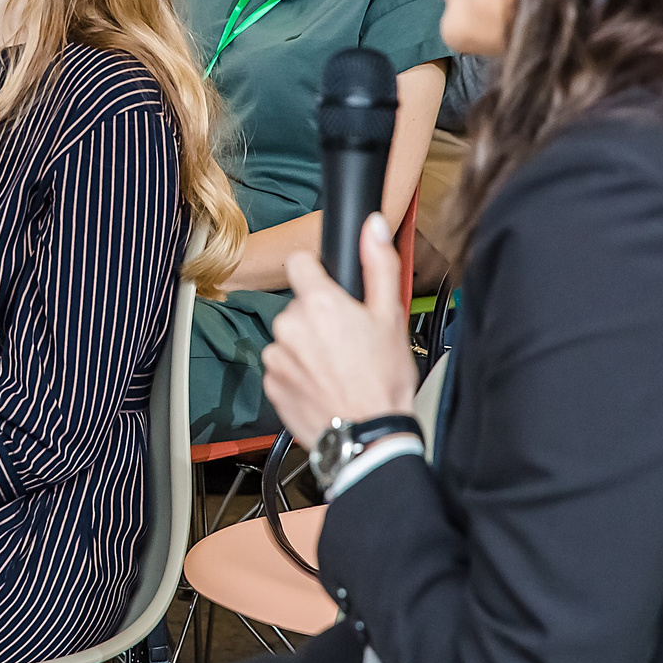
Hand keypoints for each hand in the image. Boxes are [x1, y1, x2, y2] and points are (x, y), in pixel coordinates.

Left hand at [259, 214, 414, 440]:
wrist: (368, 436)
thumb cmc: (383, 380)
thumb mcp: (391, 316)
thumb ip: (379, 264)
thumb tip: (373, 226)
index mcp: (317, 302)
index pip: (299, 262)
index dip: (317, 273)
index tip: (332, 290)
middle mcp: (289, 325)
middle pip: (298, 305)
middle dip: (318, 316)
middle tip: (348, 340)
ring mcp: (276, 356)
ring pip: (290, 337)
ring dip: (308, 346)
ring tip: (338, 367)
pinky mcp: (271, 384)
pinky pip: (282, 367)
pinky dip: (299, 372)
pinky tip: (324, 384)